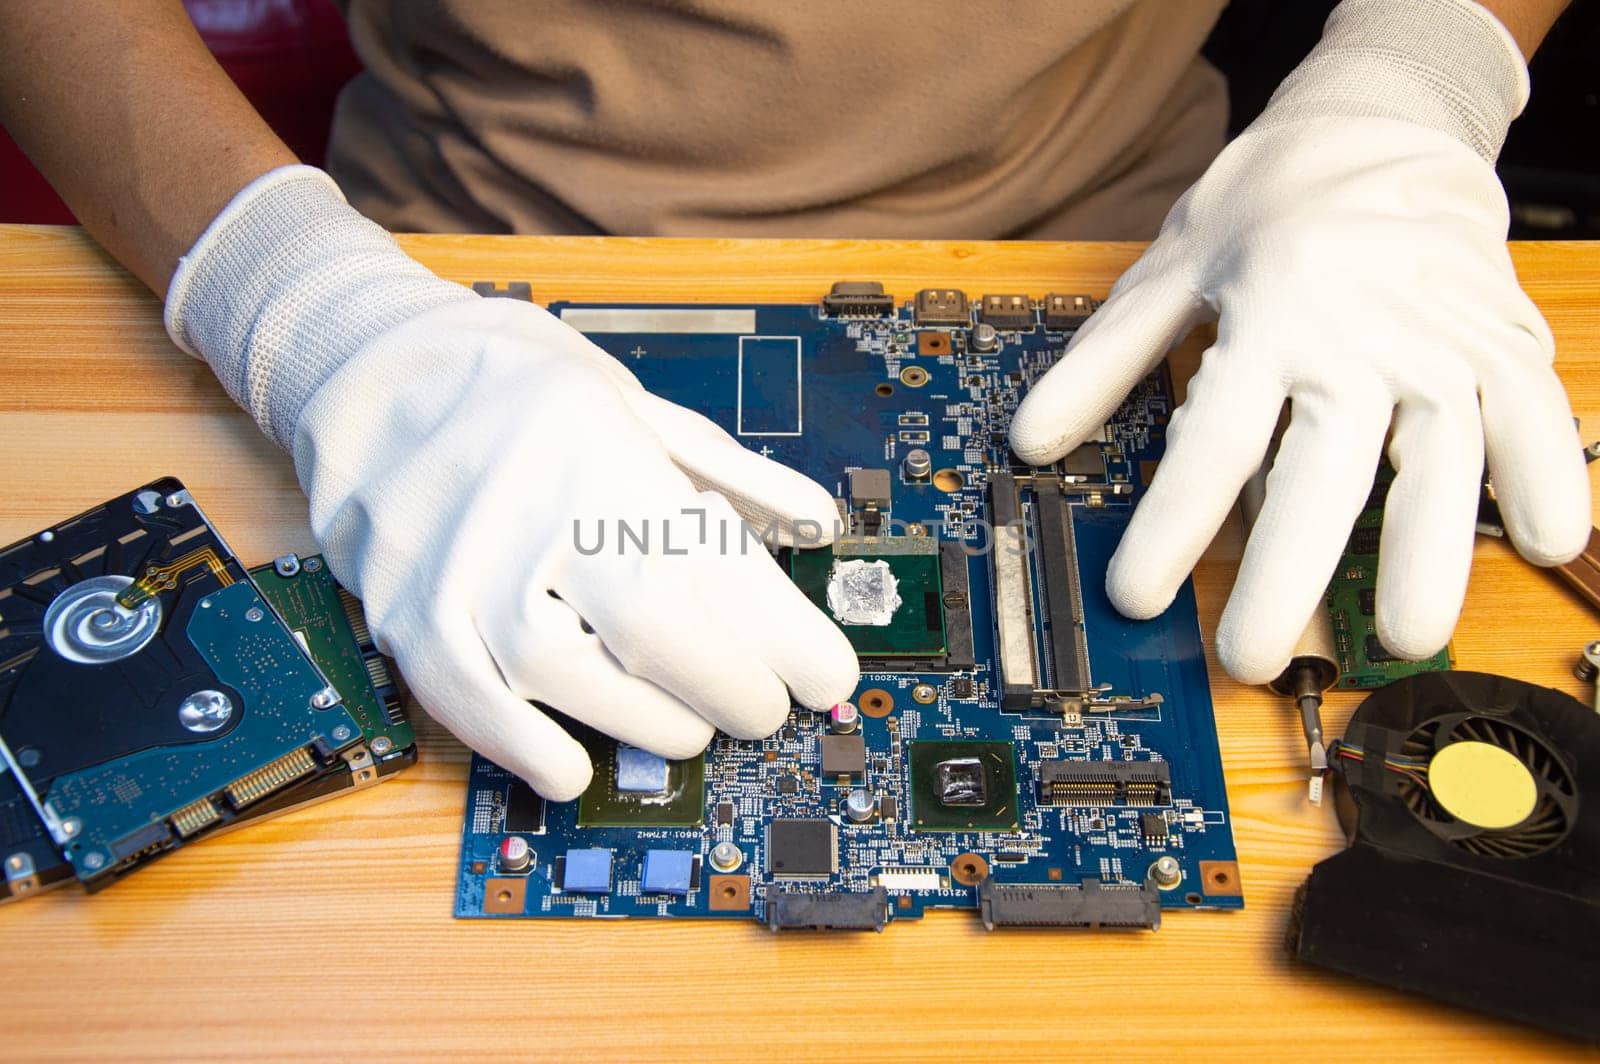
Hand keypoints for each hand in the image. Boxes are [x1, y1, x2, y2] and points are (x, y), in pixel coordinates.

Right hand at [167, 167, 857, 798]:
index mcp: (602, 446)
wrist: (369, 361)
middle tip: (763, 707)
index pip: (714, 563)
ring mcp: (453, 559)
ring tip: (688, 728)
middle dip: (733, 688)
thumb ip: (730, 470)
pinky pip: (464, 699)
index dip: (784, 637)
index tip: (826, 675)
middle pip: (652, 625)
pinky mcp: (400, 606)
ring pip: (565, 673)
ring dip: (649, 724)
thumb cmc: (516, 380)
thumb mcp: (637, 400)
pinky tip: (574, 768)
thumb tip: (818, 521)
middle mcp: (528, 502)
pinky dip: (525, 748)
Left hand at [1010, 0, 1589, 683]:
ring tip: (1405, 634)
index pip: (1213, 442)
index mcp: (1268, 318)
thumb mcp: (1166, 270)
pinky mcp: (1502, 341)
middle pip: (1323, 472)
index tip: (1135, 594)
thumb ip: (1101, 362)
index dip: (1170, 526)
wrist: (1380, 123)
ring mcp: (1440, 340)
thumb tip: (1030, 441)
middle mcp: (1359, 336)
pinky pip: (1536, 414)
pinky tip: (1547, 545)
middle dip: (1285, 574)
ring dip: (1429, 552)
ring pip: (1442, 458)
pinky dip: (1549, 475)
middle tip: (1250, 652)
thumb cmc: (1267, 205)